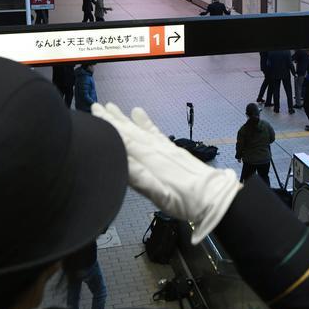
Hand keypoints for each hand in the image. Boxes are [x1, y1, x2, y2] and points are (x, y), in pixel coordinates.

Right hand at [92, 103, 241, 243]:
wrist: (213, 197)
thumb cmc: (184, 201)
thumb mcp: (158, 195)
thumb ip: (138, 177)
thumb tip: (120, 159)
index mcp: (149, 160)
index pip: (124, 139)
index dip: (109, 127)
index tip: (95, 114)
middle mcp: (155, 149)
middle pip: (130, 131)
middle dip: (112, 119)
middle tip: (96, 106)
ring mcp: (164, 148)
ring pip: (139, 129)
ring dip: (124, 118)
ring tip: (111, 106)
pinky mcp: (172, 149)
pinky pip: (155, 132)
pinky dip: (145, 122)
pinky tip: (138, 112)